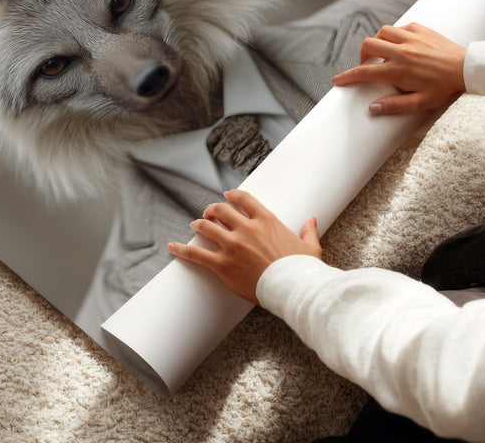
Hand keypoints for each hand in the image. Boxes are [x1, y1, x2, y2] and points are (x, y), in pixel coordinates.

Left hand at [167, 190, 320, 304]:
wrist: (293, 288)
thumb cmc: (302, 269)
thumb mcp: (309, 247)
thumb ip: (308, 231)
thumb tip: (312, 220)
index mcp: (266, 220)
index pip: (243, 199)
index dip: (232, 195)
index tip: (226, 196)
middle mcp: (246, 228)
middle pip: (220, 210)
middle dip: (212, 210)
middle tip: (208, 213)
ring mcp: (232, 246)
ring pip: (206, 227)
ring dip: (198, 224)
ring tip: (194, 225)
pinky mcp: (222, 264)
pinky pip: (196, 254)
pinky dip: (182, 249)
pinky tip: (172, 246)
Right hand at [331, 22, 466, 114]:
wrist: (467, 69)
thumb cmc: (445, 88)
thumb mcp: (420, 103)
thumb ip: (395, 105)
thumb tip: (372, 108)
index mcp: (398, 70)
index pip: (364, 72)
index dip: (347, 77)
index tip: (337, 80)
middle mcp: (401, 51)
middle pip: (368, 45)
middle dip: (362, 56)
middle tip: (368, 66)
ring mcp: (411, 38)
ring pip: (382, 32)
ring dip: (378, 42)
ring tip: (384, 53)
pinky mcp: (421, 29)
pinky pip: (400, 27)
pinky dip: (396, 34)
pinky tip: (401, 44)